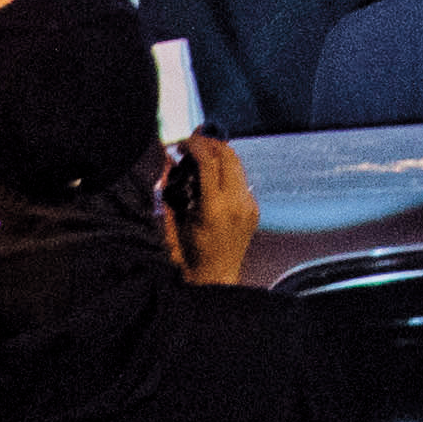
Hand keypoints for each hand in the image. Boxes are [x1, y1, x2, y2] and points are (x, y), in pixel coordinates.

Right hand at [164, 131, 260, 288]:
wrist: (214, 279)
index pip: (209, 161)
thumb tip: (168, 162)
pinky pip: (242, 181)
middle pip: (228, 155)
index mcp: (214, 208)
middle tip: (192, 142)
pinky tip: (214, 176)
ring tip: (202, 154)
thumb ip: (170, 191)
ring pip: (238, 165)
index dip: (195, 144)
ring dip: (220, 154)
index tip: (182, 142)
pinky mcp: (254, 209)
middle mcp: (236, 203)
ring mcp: (248, 206)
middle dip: (209, 143)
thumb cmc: (188, 256)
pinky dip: (227, 171)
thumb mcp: (173, 223)